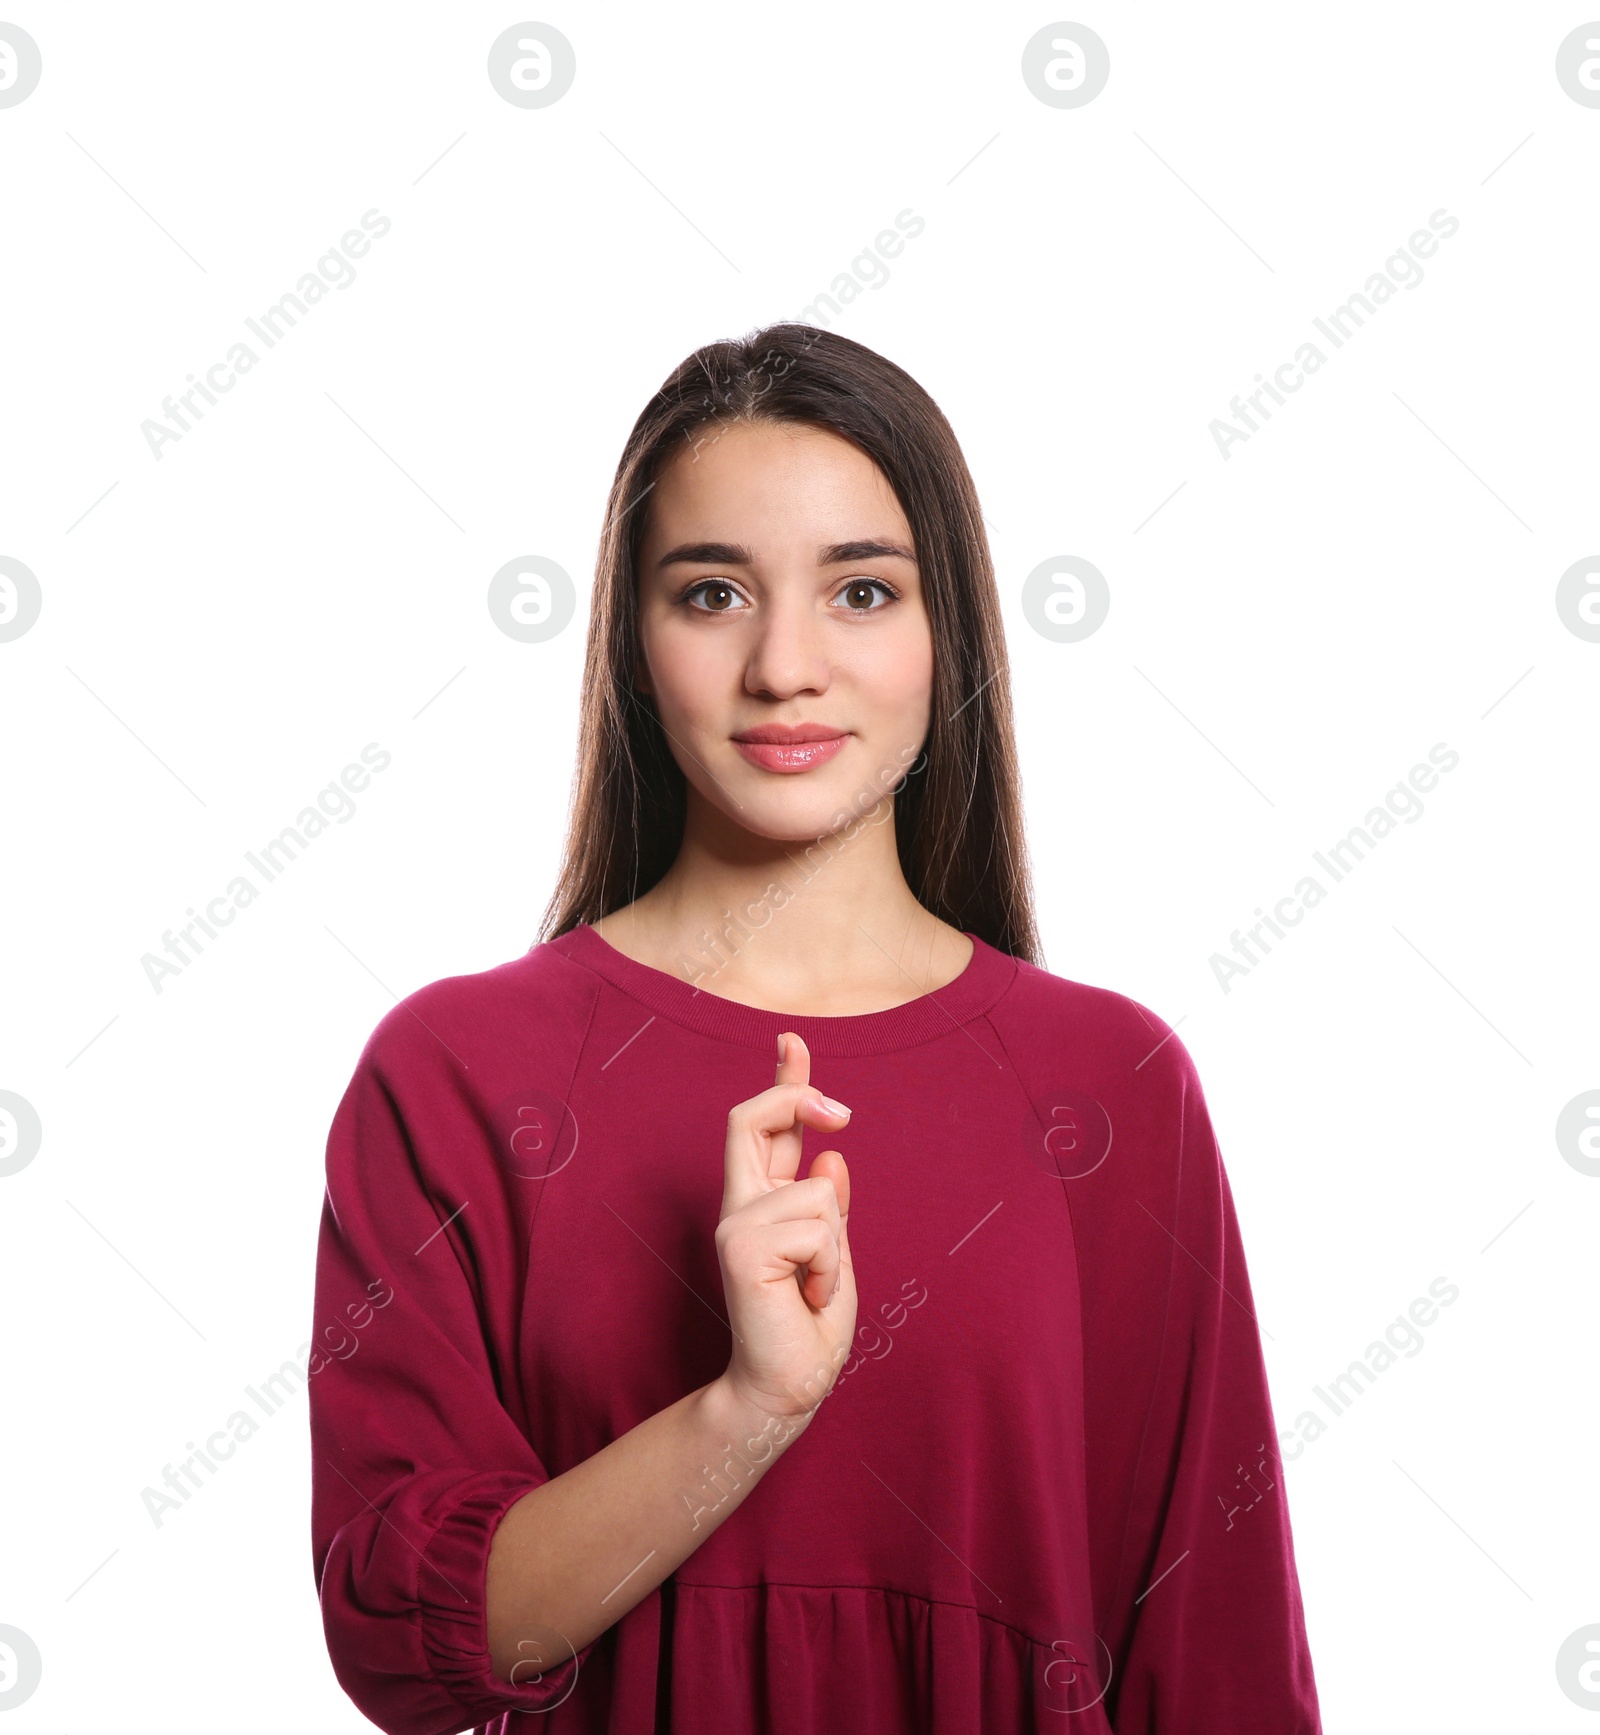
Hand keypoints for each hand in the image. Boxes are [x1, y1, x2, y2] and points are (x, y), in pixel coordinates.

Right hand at [714, 1031, 857, 1422]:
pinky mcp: (741, 1247)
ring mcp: (736, 1224)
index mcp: (761, 1203)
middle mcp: (740, 1206)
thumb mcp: (832, 1255)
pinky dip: (830, 1268)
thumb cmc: (808, 1328)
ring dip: (835, 1247)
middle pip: (752, 1118)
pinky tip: (807, 1298)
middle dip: (796, 1094)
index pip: (765, 1128)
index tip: (794, 1039)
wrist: (788, 1384)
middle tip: (843, 1112)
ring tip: (815, 1288)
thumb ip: (826, 1208)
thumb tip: (832, 1157)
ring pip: (814, 1192)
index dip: (784, 1079)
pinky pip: (817, 1229)